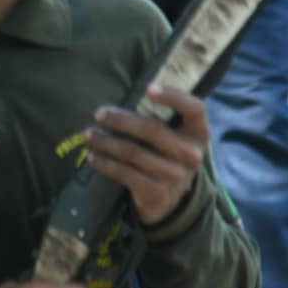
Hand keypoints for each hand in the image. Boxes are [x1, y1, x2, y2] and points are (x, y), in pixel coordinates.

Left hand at [84, 83, 210, 225]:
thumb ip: (156, 117)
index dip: (173, 97)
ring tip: (89, 135)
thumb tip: (114, 106)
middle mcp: (191, 154)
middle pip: (152, 130)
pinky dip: (106, 163)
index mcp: (198, 133)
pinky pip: (125, 173)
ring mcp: (176, 176)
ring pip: (133, 152)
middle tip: (98, 114)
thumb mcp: (171, 136)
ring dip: (106, 142)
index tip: (147, 88)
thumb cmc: (164, 154)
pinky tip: (93, 156)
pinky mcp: (158, 193)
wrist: (168, 199)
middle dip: (120, 120)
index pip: (195, 109)